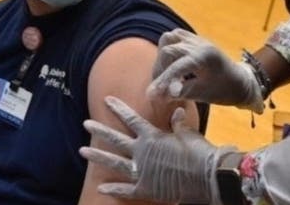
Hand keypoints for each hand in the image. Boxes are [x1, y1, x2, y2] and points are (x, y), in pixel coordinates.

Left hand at [80, 95, 230, 202]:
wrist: (207, 176)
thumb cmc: (199, 153)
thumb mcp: (188, 134)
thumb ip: (179, 123)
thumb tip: (177, 111)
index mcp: (152, 136)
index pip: (131, 118)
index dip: (118, 108)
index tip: (107, 100)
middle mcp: (142, 152)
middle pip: (116, 139)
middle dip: (99, 130)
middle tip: (86, 123)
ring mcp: (142, 171)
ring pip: (114, 163)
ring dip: (98, 156)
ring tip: (82, 151)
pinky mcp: (145, 189)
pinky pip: (125, 189)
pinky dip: (113, 189)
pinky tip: (101, 187)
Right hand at [148, 29, 263, 112]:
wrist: (240, 81)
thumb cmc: (224, 90)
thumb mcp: (203, 94)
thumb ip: (180, 92)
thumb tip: (158, 95)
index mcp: (205, 57)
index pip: (176, 66)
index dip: (162, 81)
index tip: (151, 95)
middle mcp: (199, 43)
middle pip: (168, 49)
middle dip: (160, 69)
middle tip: (159, 87)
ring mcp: (196, 39)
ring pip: (169, 38)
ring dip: (162, 57)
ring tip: (164, 74)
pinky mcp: (195, 39)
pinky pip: (175, 37)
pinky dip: (168, 49)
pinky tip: (170, 64)